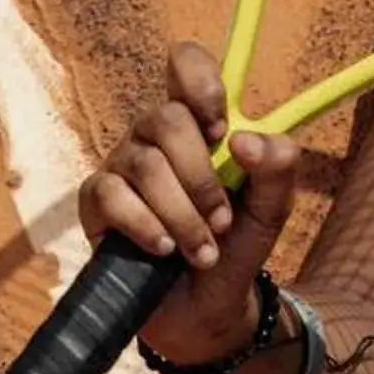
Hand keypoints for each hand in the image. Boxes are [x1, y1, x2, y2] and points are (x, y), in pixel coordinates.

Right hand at [77, 43, 303, 367]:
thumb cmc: (234, 248)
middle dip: (202, 178)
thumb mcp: (271, 210)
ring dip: (183, 215)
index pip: (184, 63)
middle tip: (222, 220)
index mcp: (197, 125)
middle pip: (168, 120)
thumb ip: (277, 168)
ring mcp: (121, 166)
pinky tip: (163, 249)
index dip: (200, 82)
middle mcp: (154, 136)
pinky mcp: (96, 202)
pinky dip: (146, 226)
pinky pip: (113, 197)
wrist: (205, 309)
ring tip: (201, 251)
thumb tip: (244, 139)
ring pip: (146, 165)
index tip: (222, 128)